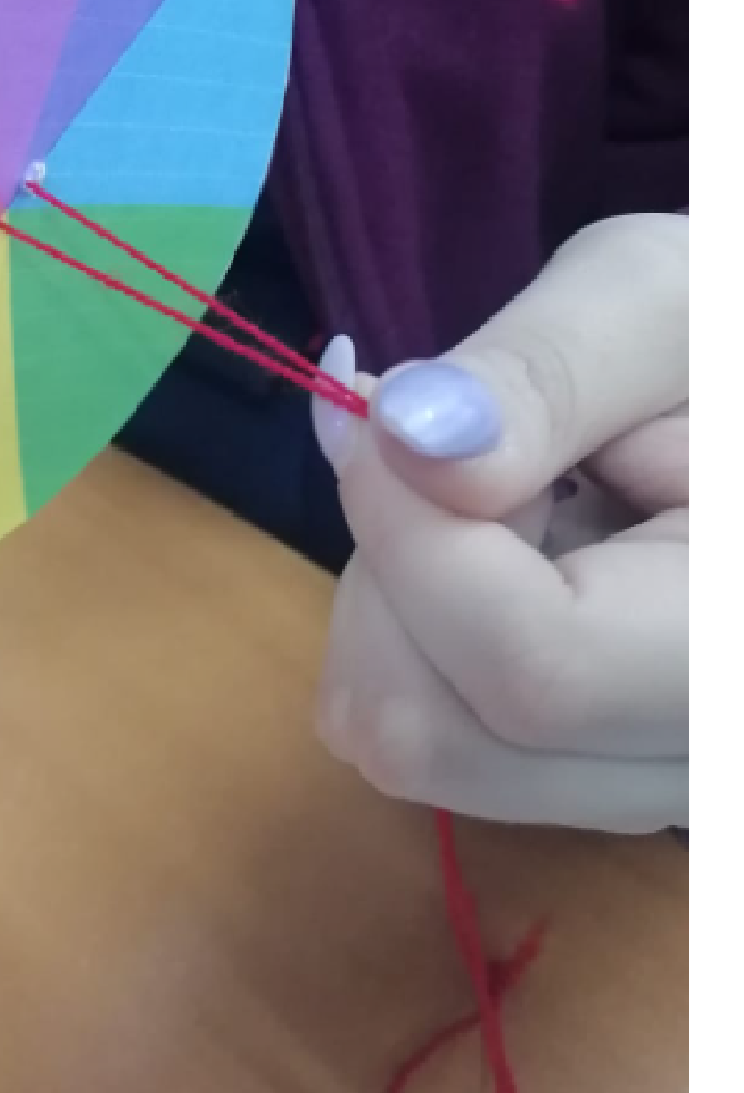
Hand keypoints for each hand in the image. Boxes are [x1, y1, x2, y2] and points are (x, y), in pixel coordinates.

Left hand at [311, 214, 686, 832]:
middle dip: (396, 569)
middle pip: (433, 735)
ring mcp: (638, 789)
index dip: (410, 536)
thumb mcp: (659, 304)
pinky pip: (419, 729)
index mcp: (739, 655)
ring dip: (401, 595)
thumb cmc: (725, 334)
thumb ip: (544, 376)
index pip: (532, 672)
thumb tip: (406, 440)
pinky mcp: (578, 776)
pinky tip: (506, 554)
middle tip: (479, 458)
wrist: (736, 386)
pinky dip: (414, 627)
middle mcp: (699, 761)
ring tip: (514, 503)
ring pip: (404, 744)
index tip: (385, 417)